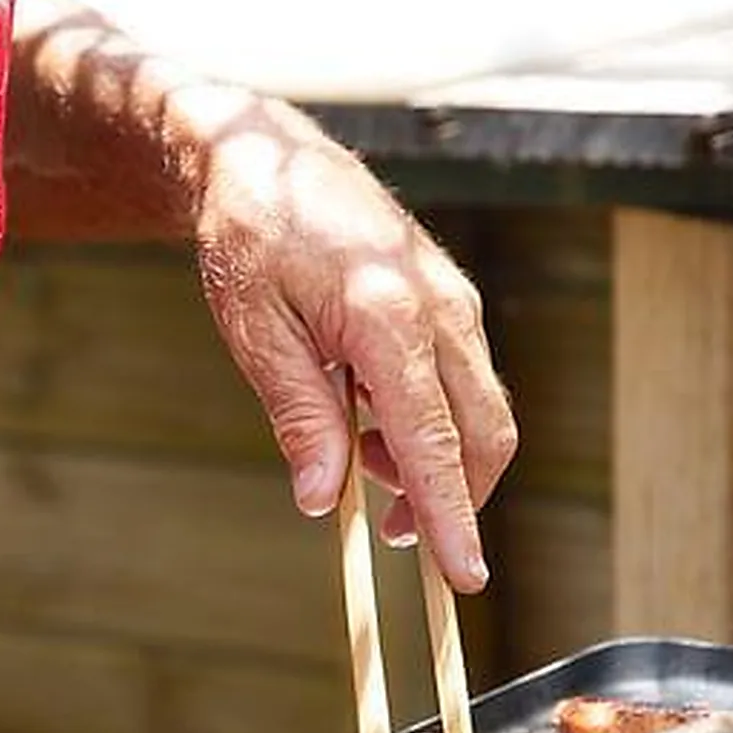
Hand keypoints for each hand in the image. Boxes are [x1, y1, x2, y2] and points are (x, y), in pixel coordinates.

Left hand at [180, 93, 516, 592]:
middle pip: (483, 436)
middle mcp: (441, 309)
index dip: (452, 516)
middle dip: (453, 499)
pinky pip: (465, 378)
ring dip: (439, 459)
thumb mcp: (255, 330)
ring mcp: (454, 299)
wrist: (265, 155)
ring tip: (362, 461)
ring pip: (482, 410)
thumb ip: (297, 414)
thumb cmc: (249, 237)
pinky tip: (373, 417)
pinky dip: (435, 419)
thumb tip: (320, 500)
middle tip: (389, 531)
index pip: (435, 443)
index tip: (465, 577)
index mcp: (389, 318)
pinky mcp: (449, 295)